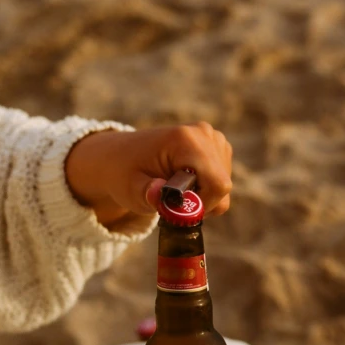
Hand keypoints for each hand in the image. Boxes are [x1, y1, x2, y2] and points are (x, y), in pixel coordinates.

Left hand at [65, 123, 232, 226]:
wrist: (120, 155)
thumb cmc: (125, 173)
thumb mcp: (130, 189)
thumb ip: (146, 194)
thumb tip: (158, 193)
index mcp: (185, 140)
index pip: (217, 183)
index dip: (203, 204)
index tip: (179, 210)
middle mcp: (203, 133)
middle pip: (223, 185)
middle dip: (201, 203)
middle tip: (173, 203)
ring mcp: (212, 137)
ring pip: (224, 184)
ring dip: (203, 197)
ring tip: (176, 192)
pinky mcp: (216, 145)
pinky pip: (222, 178)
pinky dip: (206, 189)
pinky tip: (185, 183)